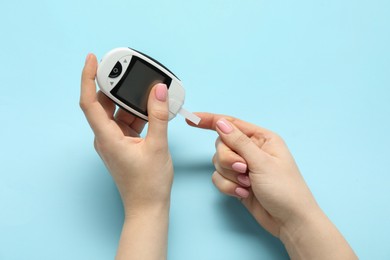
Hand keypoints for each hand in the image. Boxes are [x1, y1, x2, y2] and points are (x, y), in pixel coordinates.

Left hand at [80, 53, 172, 259]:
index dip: (88, 78)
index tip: (93, 59)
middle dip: (115, 86)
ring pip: (117, 113)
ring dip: (130, 101)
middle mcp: (106, 137)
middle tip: (127, 69)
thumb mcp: (157, 146)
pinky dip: (138, 114)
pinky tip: (152, 108)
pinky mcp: (123, 145)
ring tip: (146, 89)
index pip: (89, 102)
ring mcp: (114, 141)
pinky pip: (127, 122)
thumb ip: (157, 116)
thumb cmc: (149, 183)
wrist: (148, 207)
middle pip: (103, 104)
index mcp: (107, 137)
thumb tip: (158, 90)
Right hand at [189, 113, 316, 235]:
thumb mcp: (262, 162)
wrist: (289, 221)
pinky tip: (243, 193)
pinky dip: (228, 187)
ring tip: (247, 185)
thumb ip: (239, 142)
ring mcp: (243, 167)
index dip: (210, 120)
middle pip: (221, 145)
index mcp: (261, 139)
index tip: (192, 119)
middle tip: (243, 170)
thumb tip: (221, 123)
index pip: (231, 124)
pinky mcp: (236, 182)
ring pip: (218, 163)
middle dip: (228, 160)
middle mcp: (250, 150)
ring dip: (230, 176)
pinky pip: (219, 179)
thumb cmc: (285, 188)